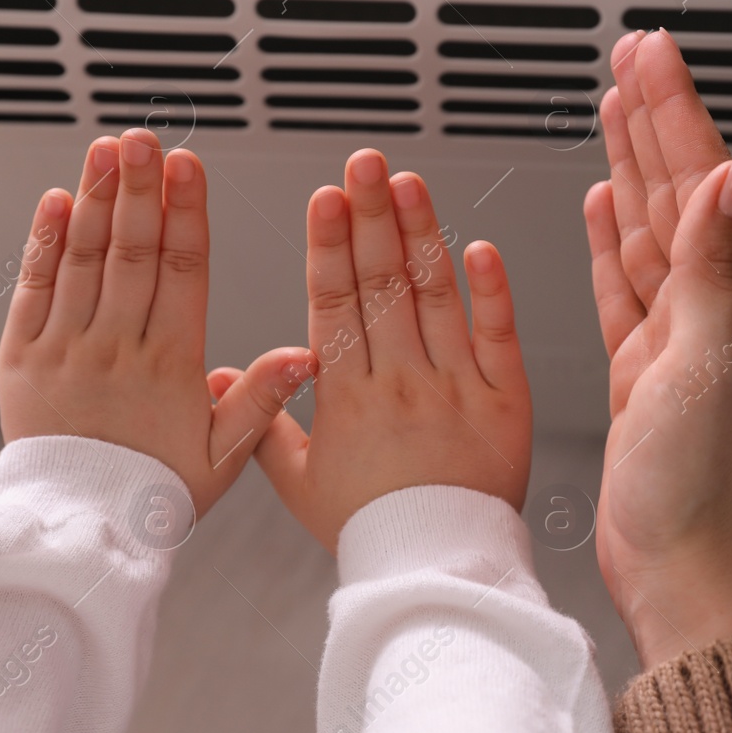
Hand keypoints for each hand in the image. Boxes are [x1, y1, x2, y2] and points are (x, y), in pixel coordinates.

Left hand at [0, 128, 310, 517]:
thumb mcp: (225, 455)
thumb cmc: (154, 493)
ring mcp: (65, 349)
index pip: (184, 271)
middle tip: (143, 137)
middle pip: (133, 251)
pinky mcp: (22, 359)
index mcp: (169, 364)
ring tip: (106, 149)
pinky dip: (43, 243)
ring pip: (84, 259)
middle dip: (140, 188)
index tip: (189, 165)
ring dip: (97, 198)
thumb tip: (307, 353)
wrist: (78, 532)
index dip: (187, 212)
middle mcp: (116, 348)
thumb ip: (263, 398)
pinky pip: (32, 290)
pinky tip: (56, 200)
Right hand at [244, 149, 530, 553]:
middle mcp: (402, 383)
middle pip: (382, 285)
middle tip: (365, 162)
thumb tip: (225, 374)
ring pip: (435, 297)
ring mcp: (456, 388)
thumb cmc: (370, 529)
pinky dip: (492, 292)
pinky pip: (500, 337)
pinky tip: (479, 247)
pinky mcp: (506, 402)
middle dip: (371, 216)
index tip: (324, 198)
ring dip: (421, 234)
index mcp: (348, 398)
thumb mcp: (299, 485)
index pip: (335, 304)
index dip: (329, 246)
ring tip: (409, 182)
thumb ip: (263, 423)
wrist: (438, 571)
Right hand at [584, 29, 731, 668]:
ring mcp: (679, 334)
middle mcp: (716, 307)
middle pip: (678, 189)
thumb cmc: (697, 482)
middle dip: (655, 118)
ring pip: (649, 227)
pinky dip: (612, 236)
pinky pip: (626, 280)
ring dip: (633, 162)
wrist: (675, 561)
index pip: (704, 180)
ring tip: (616, 106)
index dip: (675, 111)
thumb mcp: (706, 362)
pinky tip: (606, 202)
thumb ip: (715, 264)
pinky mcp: (644, 364)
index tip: (652, 52)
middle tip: (633, 54)